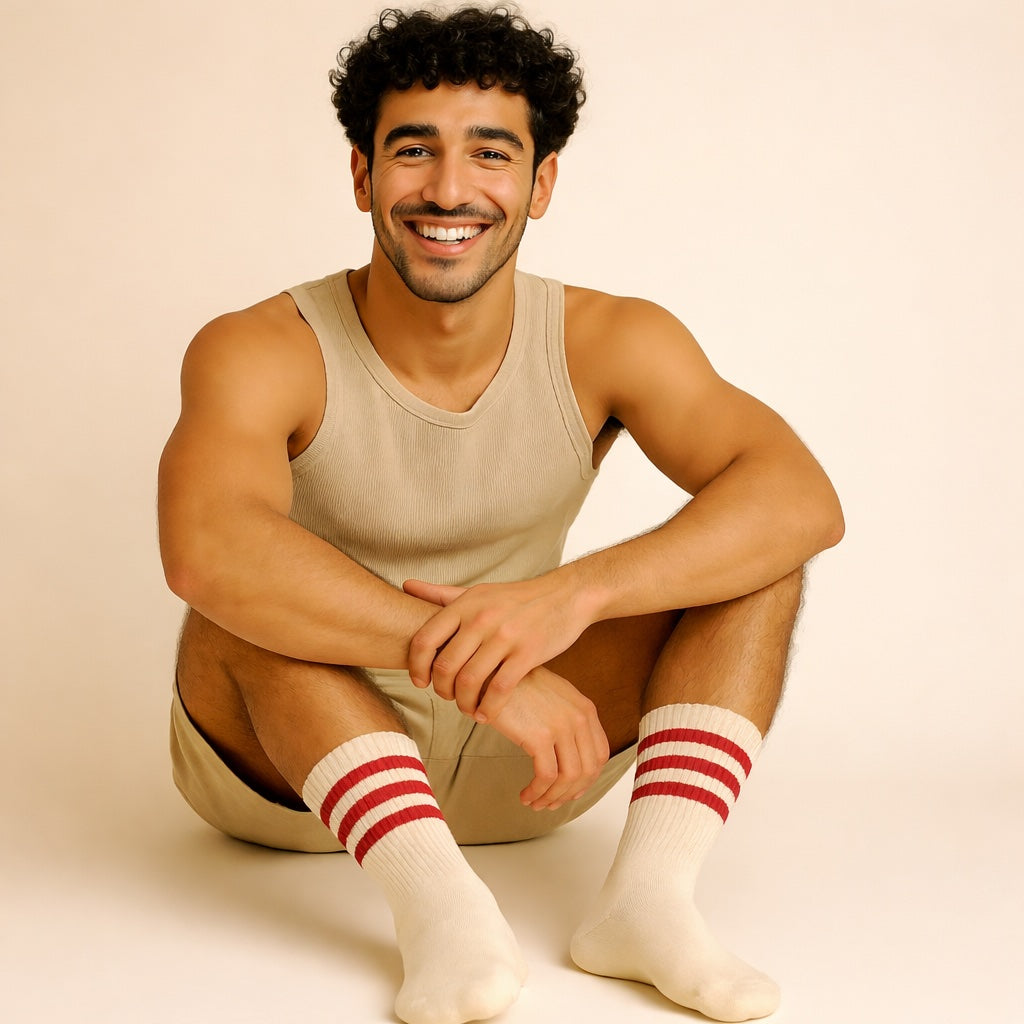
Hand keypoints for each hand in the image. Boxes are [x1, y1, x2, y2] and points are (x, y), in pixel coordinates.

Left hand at [403, 576, 592, 722]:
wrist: (565, 595)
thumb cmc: (517, 598)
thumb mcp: (478, 592)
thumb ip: (441, 594)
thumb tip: (406, 585)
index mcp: (466, 604)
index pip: (425, 639)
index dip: (416, 666)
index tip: (420, 681)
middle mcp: (482, 618)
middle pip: (445, 666)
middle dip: (441, 690)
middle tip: (447, 697)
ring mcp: (505, 636)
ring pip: (470, 682)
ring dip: (463, 704)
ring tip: (467, 708)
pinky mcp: (527, 654)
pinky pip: (499, 690)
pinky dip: (488, 708)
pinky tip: (486, 714)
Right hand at [486, 665, 609, 809]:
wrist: (492, 671)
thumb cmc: (517, 685)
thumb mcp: (553, 697)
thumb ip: (568, 720)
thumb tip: (569, 757)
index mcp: (585, 709)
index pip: (599, 754)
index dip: (587, 779)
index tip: (569, 791)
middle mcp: (578, 717)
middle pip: (587, 770)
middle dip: (569, 793)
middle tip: (550, 803)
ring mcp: (561, 726)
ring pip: (568, 777)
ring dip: (552, 797)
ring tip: (535, 803)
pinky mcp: (540, 736)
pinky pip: (546, 776)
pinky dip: (537, 792)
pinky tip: (525, 795)